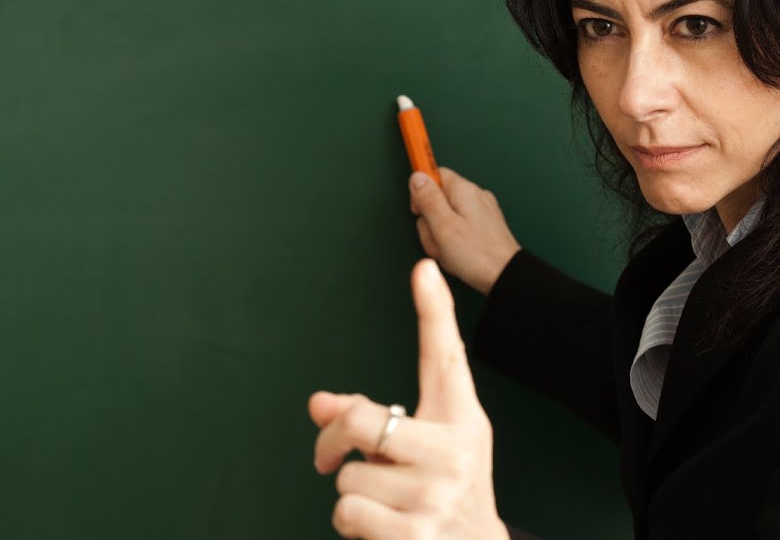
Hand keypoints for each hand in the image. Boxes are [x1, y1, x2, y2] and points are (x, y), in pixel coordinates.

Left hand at [308, 259, 510, 539]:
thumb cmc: (442, 494)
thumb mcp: (421, 451)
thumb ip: (373, 420)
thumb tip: (318, 403)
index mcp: (461, 421)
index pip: (445, 358)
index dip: (434, 310)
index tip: (422, 267)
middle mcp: (454, 452)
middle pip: (359, 421)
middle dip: (330, 442)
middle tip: (328, 459)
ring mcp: (436, 494)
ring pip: (347, 477)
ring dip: (352, 495)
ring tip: (386, 505)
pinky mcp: (415, 534)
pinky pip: (346, 514)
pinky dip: (351, 526)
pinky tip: (383, 530)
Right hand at [409, 168, 520, 295]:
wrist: (506, 276)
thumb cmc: (476, 254)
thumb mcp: (442, 225)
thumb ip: (427, 199)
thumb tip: (417, 177)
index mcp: (464, 190)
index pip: (435, 175)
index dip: (421, 193)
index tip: (418, 211)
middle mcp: (475, 196)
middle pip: (438, 200)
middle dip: (430, 223)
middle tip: (438, 240)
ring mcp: (481, 212)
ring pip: (447, 218)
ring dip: (440, 237)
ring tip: (448, 252)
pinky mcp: (484, 228)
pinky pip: (459, 229)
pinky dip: (453, 243)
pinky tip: (457, 256)